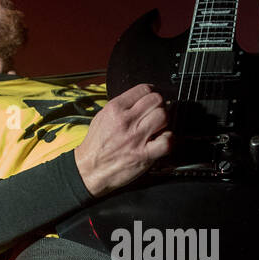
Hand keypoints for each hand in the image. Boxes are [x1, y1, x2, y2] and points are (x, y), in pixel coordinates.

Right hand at [74, 83, 172, 197]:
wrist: (89, 170)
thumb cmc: (96, 146)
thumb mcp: (102, 117)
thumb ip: (121, 107)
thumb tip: (139, 100)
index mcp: (114, 109)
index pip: (143, 89)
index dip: (152, 93)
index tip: (152, 99)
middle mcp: (125, 121)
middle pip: (156, 100)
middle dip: (159, 106)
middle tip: (156, 114)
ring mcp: (135, 138)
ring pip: (163, 116)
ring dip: (164, 121)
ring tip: (158, 127)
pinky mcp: (143, 155)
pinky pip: (166, 141)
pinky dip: (169, 140)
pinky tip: (162, 141)